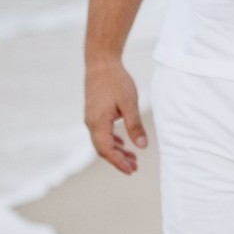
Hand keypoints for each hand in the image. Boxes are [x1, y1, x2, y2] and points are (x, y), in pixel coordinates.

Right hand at [84, 58, 146, 174]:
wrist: (101, 63)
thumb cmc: (116, 81)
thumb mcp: (130, 103)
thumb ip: (135, 126)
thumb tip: (142, 147)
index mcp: (98, 123)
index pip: (106, 150)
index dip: (118, 162)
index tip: (131, 171)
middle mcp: (91, 123)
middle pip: (103, 149)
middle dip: (118, 160)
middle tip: (135, 168)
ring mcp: (91, 118)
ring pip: (102, 141)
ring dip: (117, 151)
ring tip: (133, 159)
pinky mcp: (94, 113)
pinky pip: (102, 133)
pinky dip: (113, 141)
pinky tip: (123, 144)